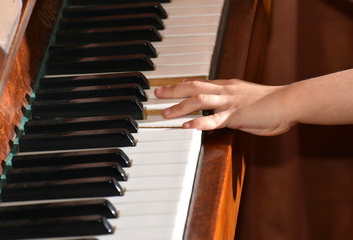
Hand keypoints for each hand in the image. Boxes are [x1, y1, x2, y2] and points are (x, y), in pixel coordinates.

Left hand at [154, 79, 292, 135]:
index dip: (182, 85)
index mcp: (228, 86)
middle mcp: (225, 90)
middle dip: (173, 90)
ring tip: (164, 112)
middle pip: (193, 86)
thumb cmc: (272, 103)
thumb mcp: (246, 101)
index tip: (169, 87)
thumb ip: (231, 107)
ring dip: (179, 106)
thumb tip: (221, 116)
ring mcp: (230, 102)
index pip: (200, 83)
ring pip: (198, 100)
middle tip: (157, 93)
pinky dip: (199, 122)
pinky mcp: (236, 115)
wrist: (290, 101)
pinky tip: (187, 126)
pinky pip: (214, 119)